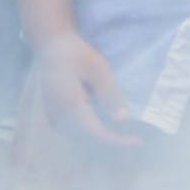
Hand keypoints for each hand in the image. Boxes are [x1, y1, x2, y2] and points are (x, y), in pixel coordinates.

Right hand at [32, 30, 136, 145]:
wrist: (51, 46)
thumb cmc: (76, 53)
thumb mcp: (99, 68)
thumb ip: (110, 94)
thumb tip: (123, 119)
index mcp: (71, 105)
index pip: (97, 133)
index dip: (119, 141)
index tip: (139, 142)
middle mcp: (59, 116)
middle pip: (90, 139)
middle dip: (112, 140)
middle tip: (134, 138)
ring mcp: (54, 118)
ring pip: (82, 138)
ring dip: (101, 136)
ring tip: (121, 132)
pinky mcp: (54, 117)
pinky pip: (75, 132)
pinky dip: (91, 132)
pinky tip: (102, 122)